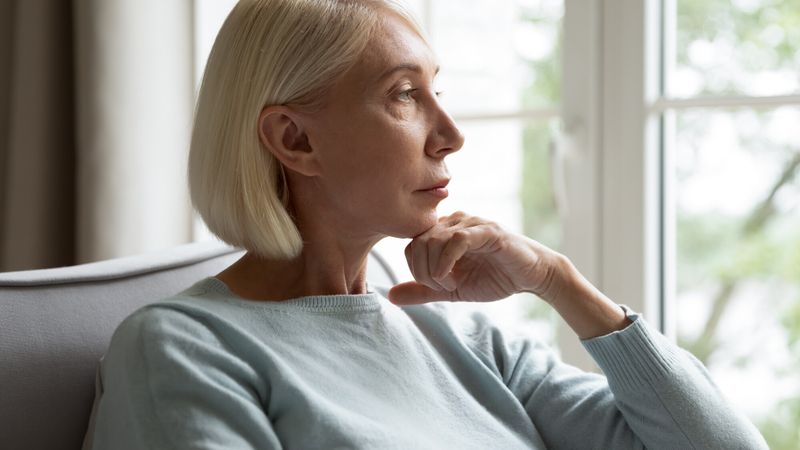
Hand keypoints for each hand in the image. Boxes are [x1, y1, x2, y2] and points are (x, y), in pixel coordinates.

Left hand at [387, 211, 565, 304]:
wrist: (531, 277)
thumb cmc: (494, 278)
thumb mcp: (452, 290)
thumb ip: (422, 291)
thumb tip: (390, 296)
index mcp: (443, 233)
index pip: (411, 245)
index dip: (416, 269)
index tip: (435, 286)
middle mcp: (454, 222)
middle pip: (418, 242)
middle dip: (423, 271)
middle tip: (442, 287)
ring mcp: (470, 224)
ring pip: (433, 240)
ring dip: (435, 269)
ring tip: (451, 284)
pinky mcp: (487, 231)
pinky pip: (456, 239)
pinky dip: (446, 261)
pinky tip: (451, 277)